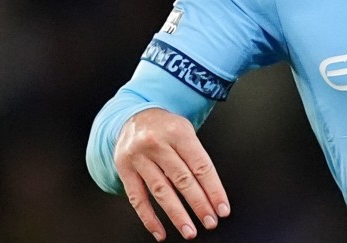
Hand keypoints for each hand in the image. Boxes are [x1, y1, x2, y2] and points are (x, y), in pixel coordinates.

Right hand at [114, 108, 230, 240]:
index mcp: (179, 133)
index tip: (222, 208)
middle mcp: (158, 144)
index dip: (214, 189)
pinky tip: (160, 231)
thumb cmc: (166, 128)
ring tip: (189, 230)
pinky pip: (137, 198)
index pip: (201, 166)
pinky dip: (149, 218)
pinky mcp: (124, 169)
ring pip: (161, 191)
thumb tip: (212, 194)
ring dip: (177, 215)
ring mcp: (139, 157)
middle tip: (210, 222)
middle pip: (182, 179)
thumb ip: (196, 157)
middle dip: (199, 204)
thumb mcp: (185, 131)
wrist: (134, 116)